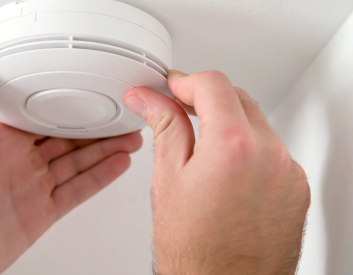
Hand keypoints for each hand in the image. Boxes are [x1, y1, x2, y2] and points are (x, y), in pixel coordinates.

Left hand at [0, 50, 142, 274]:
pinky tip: (116, 165)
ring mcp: (30, 188)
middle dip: (94, 125)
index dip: (66, 102)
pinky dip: (99, 178)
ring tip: (130, 136)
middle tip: (121, 114)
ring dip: (104, 149)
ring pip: (76, 162)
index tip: (88, 90)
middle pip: (65, 137)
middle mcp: (16, 162)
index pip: (38, 113)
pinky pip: (76, 191)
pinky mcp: (39, 213)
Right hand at [124, 70, 309, 273]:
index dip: (185, 81)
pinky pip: (272, 152)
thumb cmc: (194, 249)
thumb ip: (164, 127)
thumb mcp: (168, 178)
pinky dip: (248, 150)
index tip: (171, 88)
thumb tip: (149, 99)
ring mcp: (288, 172)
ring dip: (229, 124)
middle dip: (206, 98)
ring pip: (257, 124)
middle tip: (178, 110)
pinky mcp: (296, 189)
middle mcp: (270, 154)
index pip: (213, 85)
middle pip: (238, 98)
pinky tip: (226, 172)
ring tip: (200, 148)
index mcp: (232, 146)